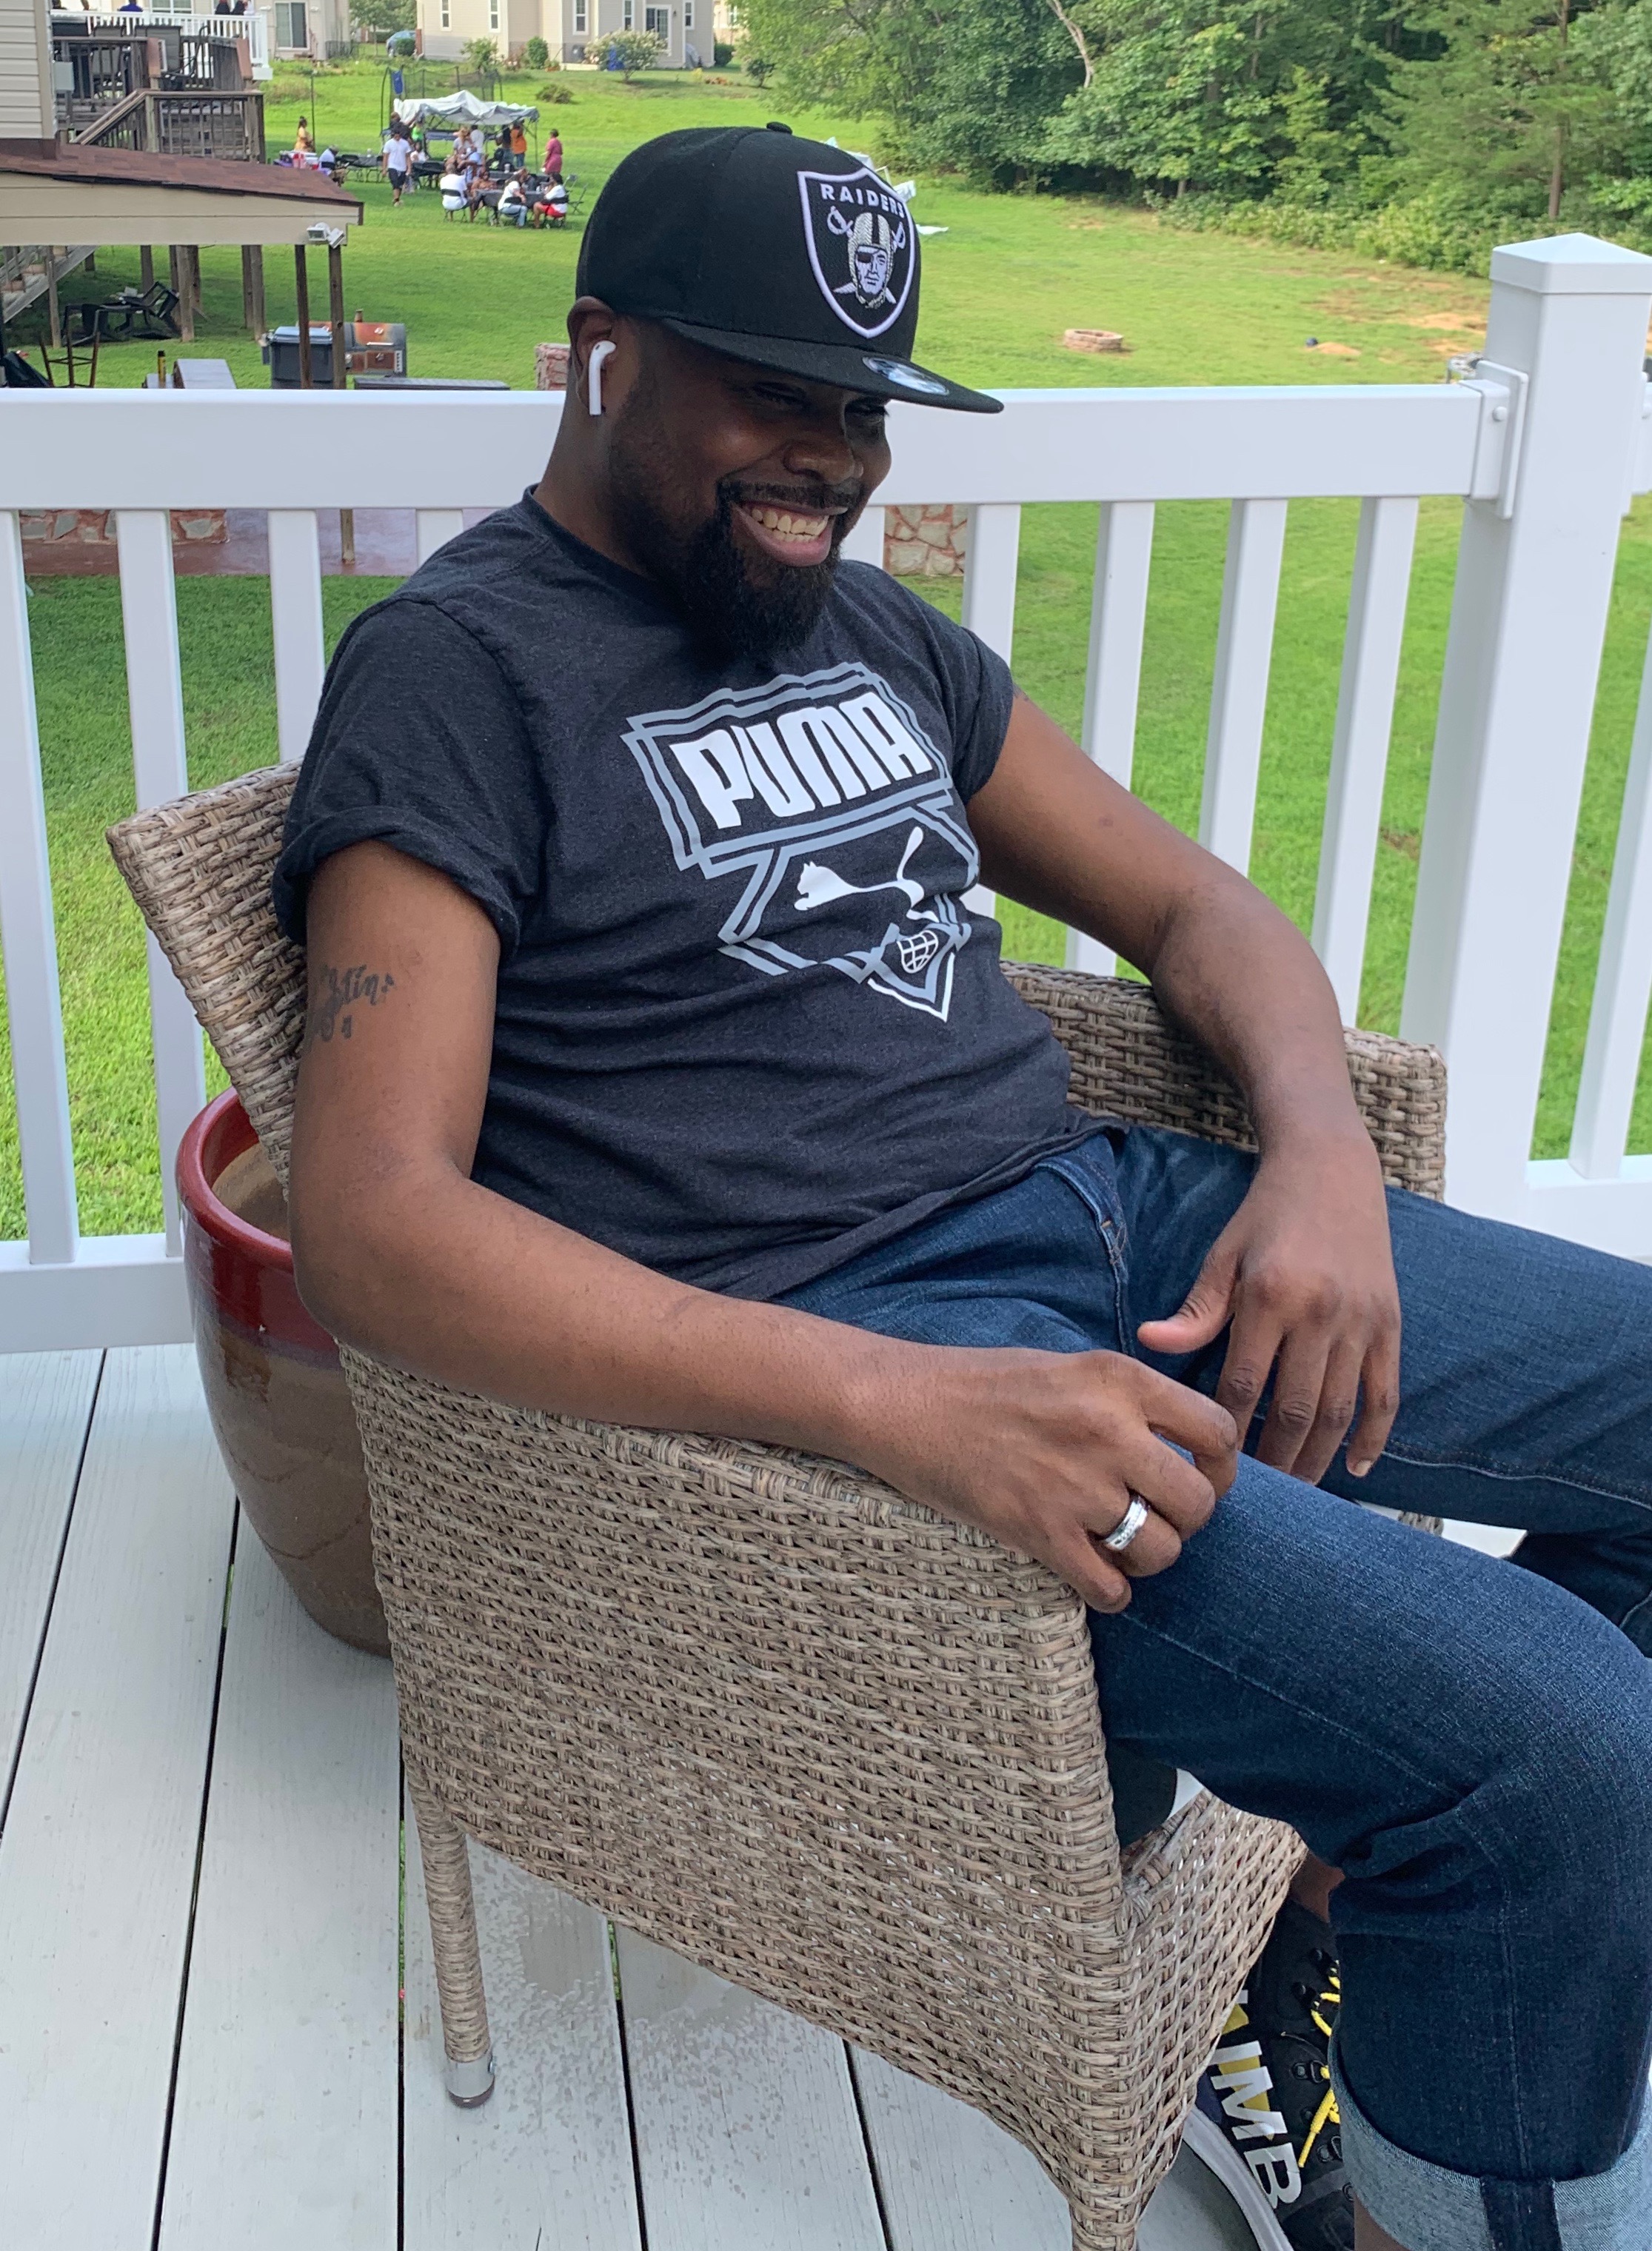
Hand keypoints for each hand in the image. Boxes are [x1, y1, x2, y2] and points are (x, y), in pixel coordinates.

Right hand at [859, 1347, 1237, 1612]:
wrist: (905, 1404)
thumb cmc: (984, 1383)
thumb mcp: (1071, 1367)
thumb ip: (1130, 1402)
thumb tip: (1187, 1450)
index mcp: (1120, 1378)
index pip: (1217, 1433)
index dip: (1220, 1466)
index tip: (1200, 1477)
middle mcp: (1108, 1429)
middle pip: (1199, 1502)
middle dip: (1186, 1520)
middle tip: (1157, 1518)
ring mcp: (1074, 1483)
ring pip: (1161, 1550)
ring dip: (1148, 1558)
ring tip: (1120, 1545)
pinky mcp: (1038, 1530)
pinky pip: (1109, 1587)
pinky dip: (1110, 1591)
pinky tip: (1093, 1575)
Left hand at [1135, 1134, 1399, 1484]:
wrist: (1332, 1169)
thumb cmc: (1267, 1215)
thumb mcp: (1225, 1253)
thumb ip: (1197, 1308)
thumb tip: (1151, 1344)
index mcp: (1270, 1297)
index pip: (1244, 1384)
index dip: (1228, 1432)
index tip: (1211, 1464)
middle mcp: (1320, 1313)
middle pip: (1295, 1410)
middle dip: (1274, 1461)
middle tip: (1257, 1498)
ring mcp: (1361, 1321)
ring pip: (1339, 1411)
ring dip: (1317, 1458)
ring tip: (1297, 1492)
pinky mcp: (1390, 1324)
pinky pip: (1385, 1394)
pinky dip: (1374, 1437)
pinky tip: (1354, 1468)